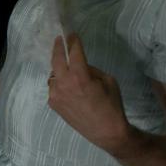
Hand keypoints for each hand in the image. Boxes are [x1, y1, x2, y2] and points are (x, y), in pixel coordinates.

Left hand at [48, 34, 130, 155]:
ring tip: (66, 68)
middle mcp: (63, 84)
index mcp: (79, 76)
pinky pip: (54, 88)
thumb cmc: (112, 105)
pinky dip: (59, 84)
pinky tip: (68, 87)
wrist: (106, 131)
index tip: (71, 34)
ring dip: (59, 69)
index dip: (73, 42)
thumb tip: (81, 66)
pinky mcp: (53, 104)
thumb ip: (91, 70)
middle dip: (58, 48)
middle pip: (56, 60)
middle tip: (59, 40)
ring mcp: (56, 94)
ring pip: (54, 75)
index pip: (73, 53)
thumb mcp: (108, 81)